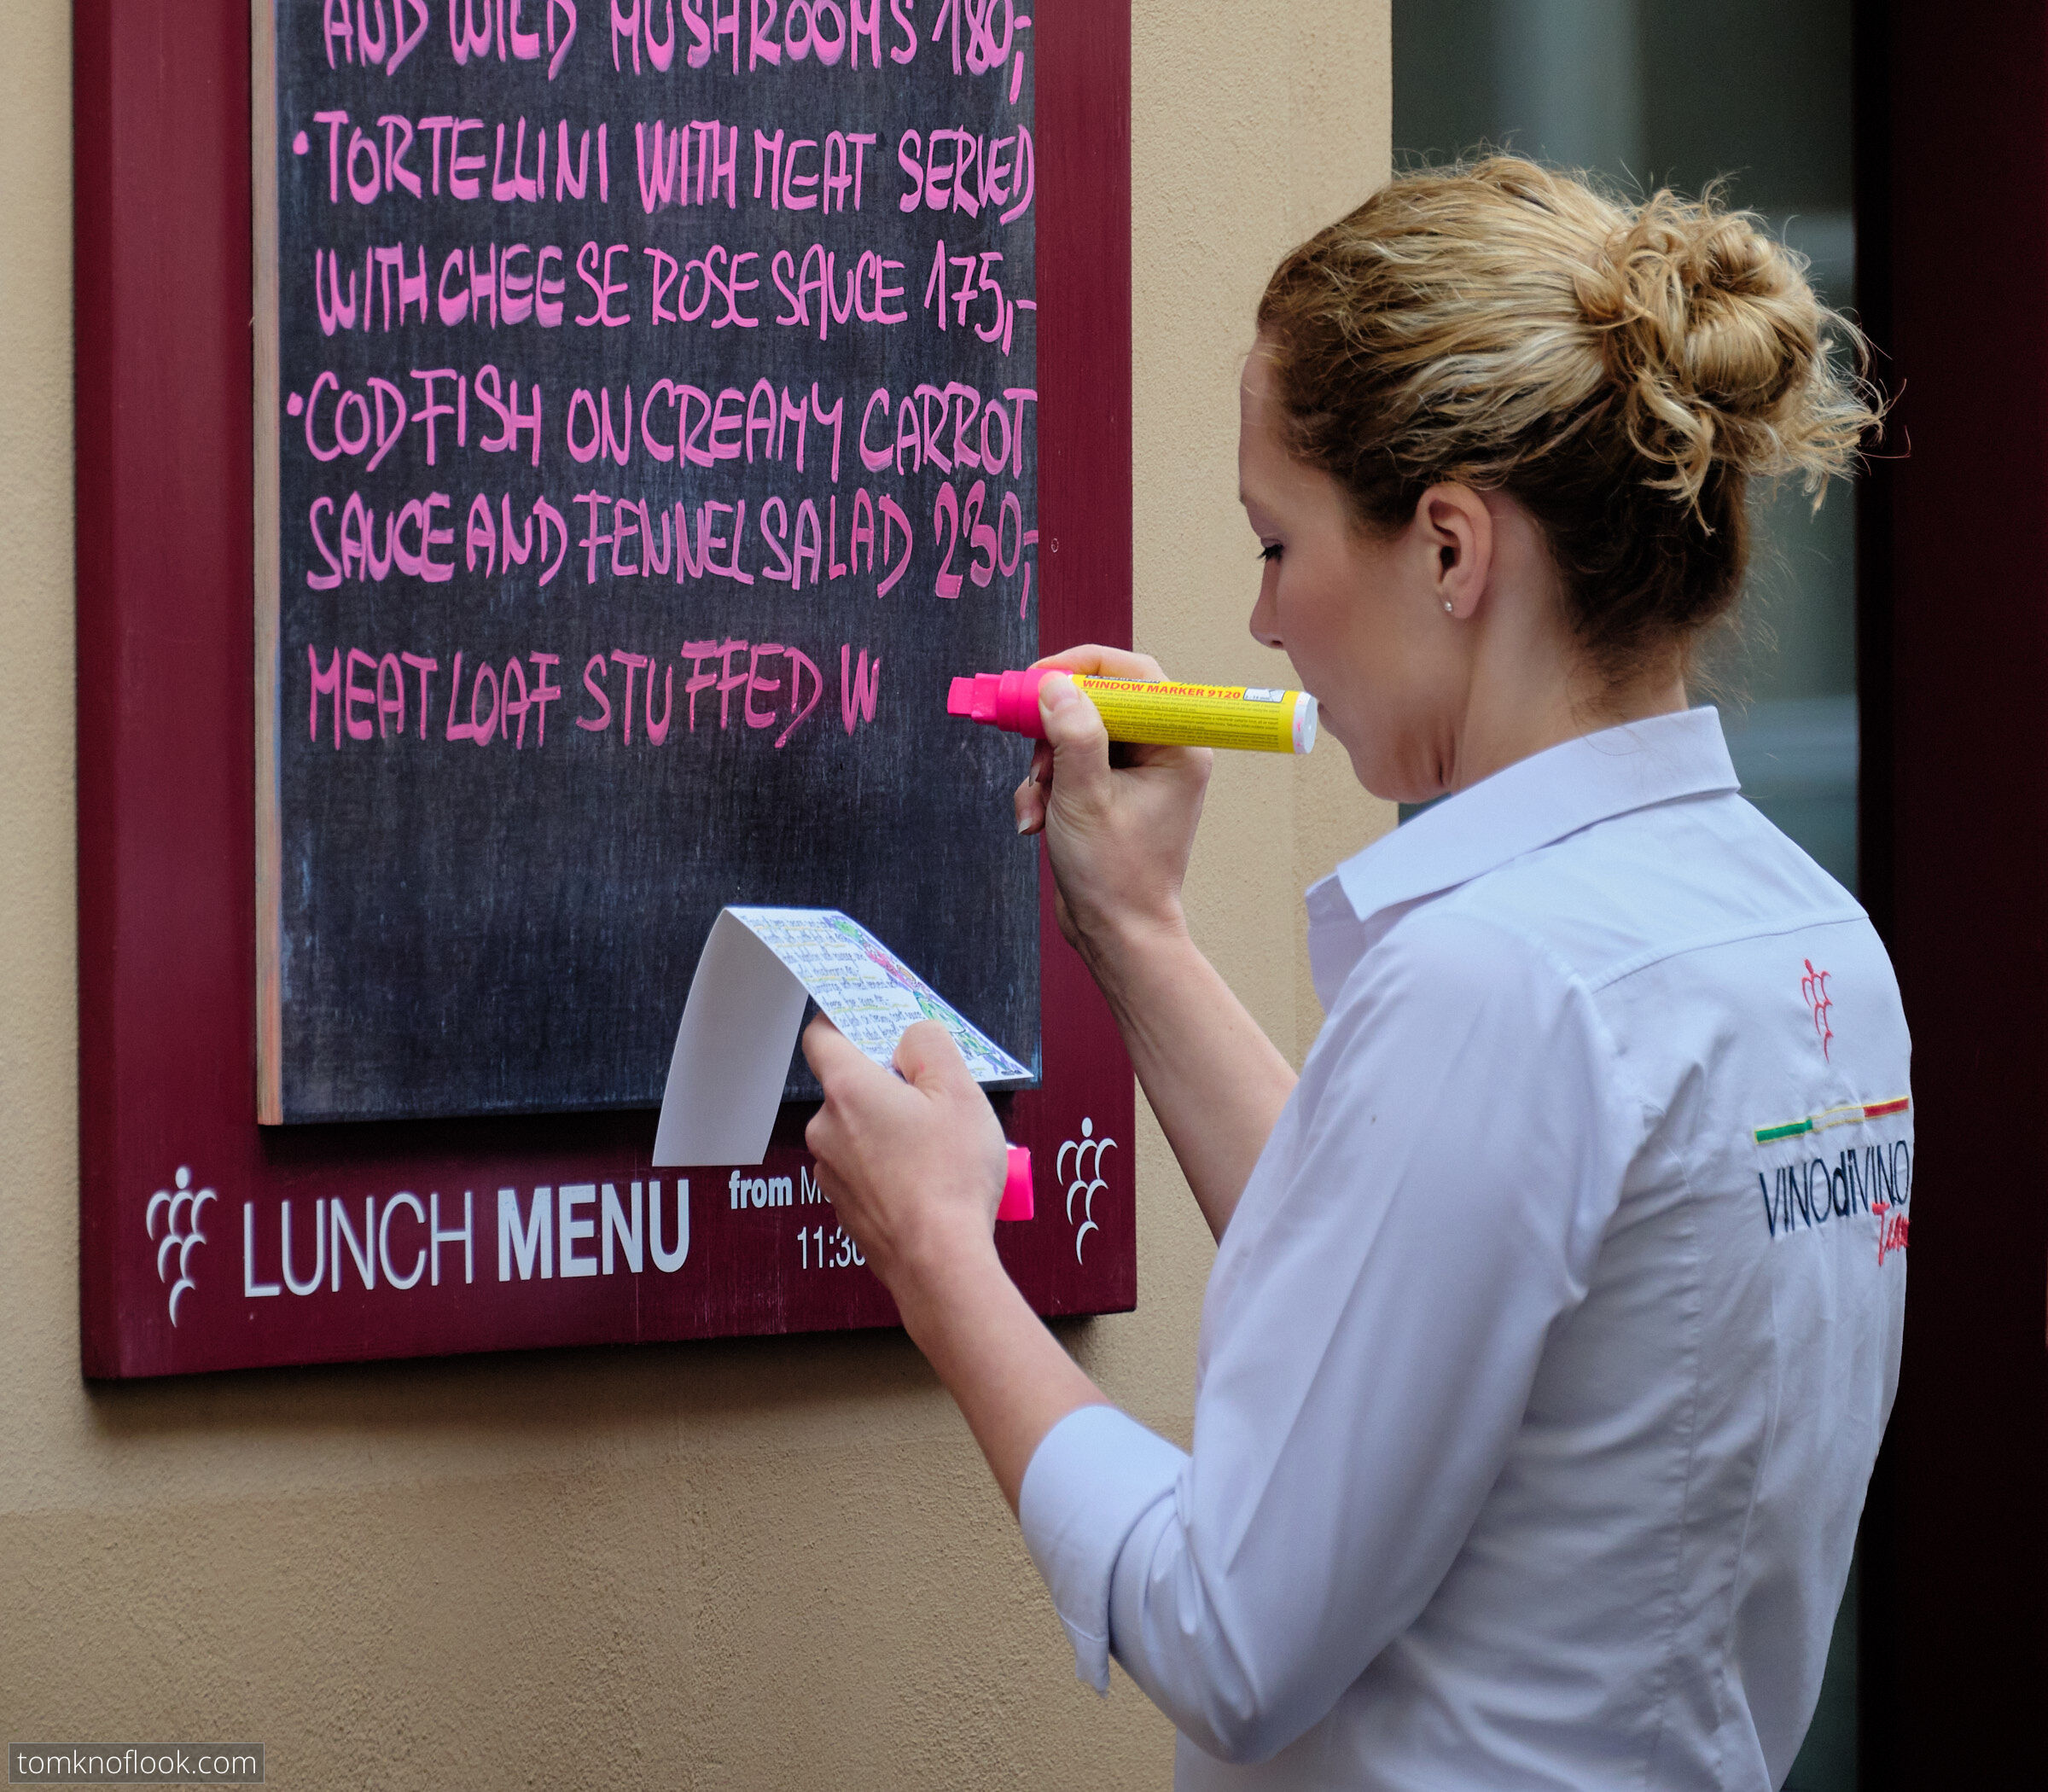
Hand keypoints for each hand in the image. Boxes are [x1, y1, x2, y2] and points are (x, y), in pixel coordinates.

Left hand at [801, 1015, 1009, 1295]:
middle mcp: (826, 1128)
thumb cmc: (949, 1179)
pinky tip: (927, 1179)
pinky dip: (889, 1166)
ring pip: (858, 1130)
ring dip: (890, 1129)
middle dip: (888, 1086)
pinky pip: (863, 1168)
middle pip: (849, 1085)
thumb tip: (912, 1037)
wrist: (939, 1263)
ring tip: (939, 1148)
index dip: (847, 1023)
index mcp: (849, 1090)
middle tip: (934, 1099)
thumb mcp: (960, 1091)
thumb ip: (930, 1045)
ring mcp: (831, 1171)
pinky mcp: (845, 1206)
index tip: (876, 1026)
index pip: (822, 1036)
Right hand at [1013, 645, 1211, 960]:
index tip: (1036, 680)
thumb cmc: (1116, 875)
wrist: (1117, 934)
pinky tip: (1035, 821)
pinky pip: (1070, 765)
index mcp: (1177, 744)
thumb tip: (1055, 685)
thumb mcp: (1085, 797)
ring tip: (1037, 805)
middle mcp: (1163, 750)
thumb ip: (1072, 735)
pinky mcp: (1112, 790)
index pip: (1132, 674)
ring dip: (1044, 766)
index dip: (1080, 667)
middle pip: (1096, 701)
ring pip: (1075, 734)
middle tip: (1020, 735)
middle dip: (1052, 727)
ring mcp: (1137, 771)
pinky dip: (1045, 788)